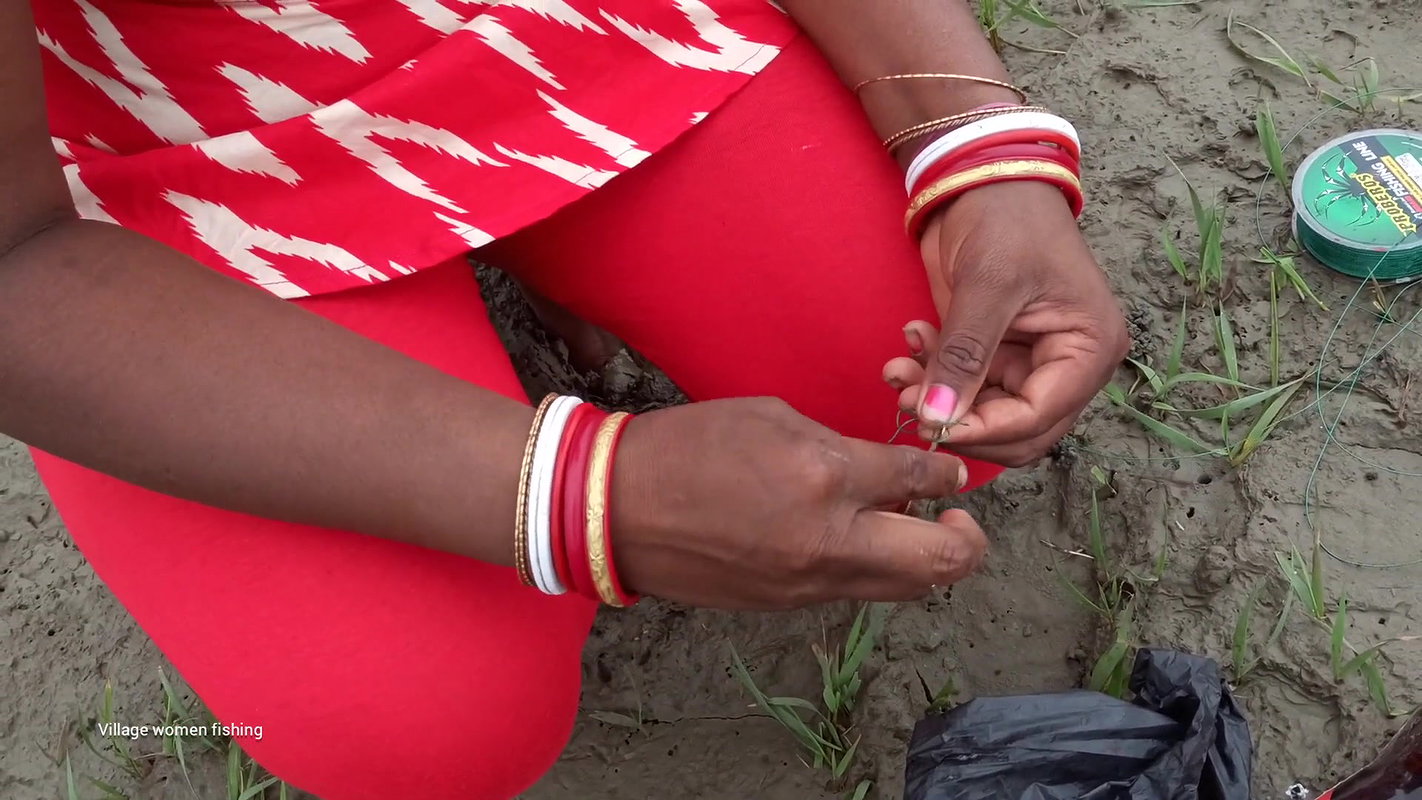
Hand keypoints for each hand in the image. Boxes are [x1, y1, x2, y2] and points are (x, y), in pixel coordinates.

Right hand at [609, 397, 987, 608]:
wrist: (617, 508)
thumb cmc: (688, 446)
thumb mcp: (773, 418)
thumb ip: (839, 446)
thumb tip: (883, 470)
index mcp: (825, 476)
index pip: (921, 478)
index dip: (947, 472)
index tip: (949, 470)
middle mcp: (829, 539)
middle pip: (940, 559)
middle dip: (966, 538)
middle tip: (955, 517)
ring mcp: (809, 581)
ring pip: (904, 587)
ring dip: (921, 559)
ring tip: (909, 528)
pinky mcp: (787, 604)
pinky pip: (854, 591)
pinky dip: (872, 569)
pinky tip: (854, 540)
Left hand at [884, 181, 1128, 466]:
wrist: (981, 178)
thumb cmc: (1006, 218)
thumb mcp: (987, 285)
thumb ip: (964, 357)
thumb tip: (937, 419)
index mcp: (1088, 349)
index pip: (1039, 418)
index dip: (984, 430)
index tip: (932, 424)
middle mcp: (1068, 364)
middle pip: (1017, 431)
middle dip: (960, 422)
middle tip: (909, 402)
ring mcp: (1031, 360)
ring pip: (984, 412)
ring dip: (939, 399)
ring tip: (899, 370)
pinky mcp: (996, 351)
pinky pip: (965, 387)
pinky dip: (933, 375)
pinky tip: (911, 341)